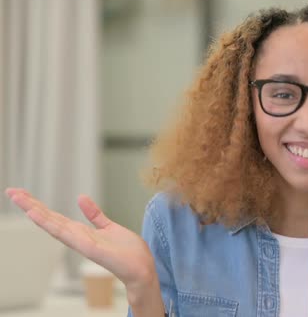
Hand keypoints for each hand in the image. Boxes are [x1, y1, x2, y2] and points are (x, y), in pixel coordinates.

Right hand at [5, 188, 156, 290]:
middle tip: (11, 191)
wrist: (141, 269)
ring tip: (19, 198)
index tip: (22, 193)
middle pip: (50, 219)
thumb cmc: (127, 252)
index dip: (38, 205)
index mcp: (81, 233)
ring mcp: (81, 243)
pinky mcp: (90, 248)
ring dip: (36, 212)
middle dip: (30, 205)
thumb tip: (81, 198)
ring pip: (54, 225)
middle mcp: (77, 238)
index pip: (55, 217)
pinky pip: (69, 235)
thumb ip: (94, 215)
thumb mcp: (109, 227)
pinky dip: (53, 225)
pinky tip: (39, 216)